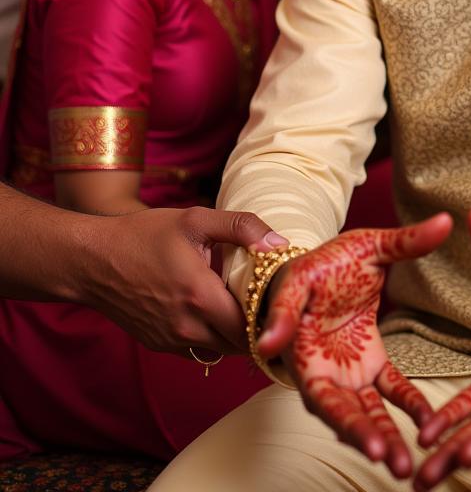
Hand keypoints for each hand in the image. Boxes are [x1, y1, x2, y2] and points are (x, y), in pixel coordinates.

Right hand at [80, 205, 286, 354]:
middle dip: (257, 327)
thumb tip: (278, 245)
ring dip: (236, 334)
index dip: (269, 316)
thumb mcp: (196, 219)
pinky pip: (199, 350)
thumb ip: (242, 227)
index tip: (280, 300)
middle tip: (269, 303)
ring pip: (220, 350)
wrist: (92, 261)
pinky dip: (214, 337)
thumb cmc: (145, 235)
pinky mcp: (159, 345)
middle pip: (239, 343)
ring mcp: (171, 340)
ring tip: (247, 307)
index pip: (250, 326)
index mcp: (200, 295)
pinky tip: (218, 312)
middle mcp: (186, 326)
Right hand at [257, 214, 452, 479]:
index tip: (310, 389)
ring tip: (404, 466)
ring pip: (357, 410)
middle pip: (331, 403)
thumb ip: (404, 240)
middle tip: (380, 453)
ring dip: (379, 436)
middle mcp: (316, 358)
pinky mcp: (367, 367)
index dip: (308, 375)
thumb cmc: (337, 257)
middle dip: (355, 431)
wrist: (333, 268)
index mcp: (300, 328)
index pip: (297, 352)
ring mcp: (342, 368)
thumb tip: (445, 224)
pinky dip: (405, 407)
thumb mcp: (366, 242)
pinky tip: (429, 424)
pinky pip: (386, 392)